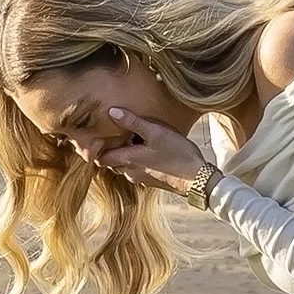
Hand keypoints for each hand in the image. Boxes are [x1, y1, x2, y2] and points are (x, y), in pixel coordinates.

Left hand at [87, 104, 212, 195]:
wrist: (196, 178)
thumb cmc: (177, 154)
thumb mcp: (156, 132)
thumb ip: (133, 122)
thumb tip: (112, 111)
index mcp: (128, 160)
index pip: (101, 158)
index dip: (97, 148)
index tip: (99, 136)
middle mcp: (131, 172)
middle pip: (111, 163)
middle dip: (111, 151)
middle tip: (114, 135)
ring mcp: (141, 178)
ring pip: (124, 167)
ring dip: (125, 156)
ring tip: (132, 141)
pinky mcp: (151, 181)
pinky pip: (137, 171)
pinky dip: (137, 162)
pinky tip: (147, 151)